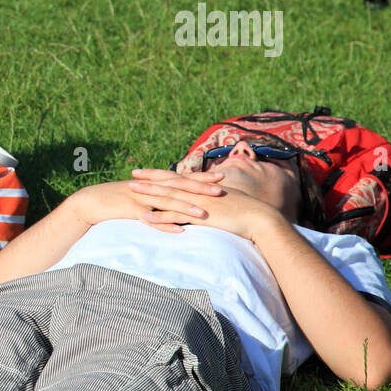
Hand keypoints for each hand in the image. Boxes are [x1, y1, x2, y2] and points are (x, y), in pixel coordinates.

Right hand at [71, 170, 225, 231]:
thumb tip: (175, 201)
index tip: (221, 177)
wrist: (91, 201)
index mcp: (154, 183)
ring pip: (167, 203)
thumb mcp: (140, 195)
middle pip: (179, 187)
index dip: (201, 177)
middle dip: (200, 189)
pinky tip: (177, 231)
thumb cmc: (116, 200)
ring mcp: (141, 199)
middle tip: (220, 191)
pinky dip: (164, 225)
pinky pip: (150, 219)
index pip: (182, 178)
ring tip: (205, 214)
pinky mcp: (131, 211)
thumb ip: (158, 197)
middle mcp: (150, 188)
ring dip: (186, 209)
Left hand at [134, 173, 285, 241]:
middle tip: (132, 175)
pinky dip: (159, 216)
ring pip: (168, 196)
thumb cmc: (246, 212)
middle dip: (150, 179)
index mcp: (203, 188)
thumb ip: (213, 201)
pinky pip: (175, 216)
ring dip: (149, 194)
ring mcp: (197, 203)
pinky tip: (144, 217)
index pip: (178, 178)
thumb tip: (207, 201)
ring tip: (131, 190)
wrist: (260, 219)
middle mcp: (198, 193)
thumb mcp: (226, 202)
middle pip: (169, 183)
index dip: (161, 175)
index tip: (147, 172)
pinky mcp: (200, 216)